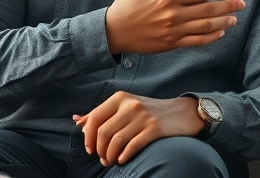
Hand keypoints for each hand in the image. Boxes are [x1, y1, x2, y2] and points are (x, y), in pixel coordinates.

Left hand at [73, 91, 201, 165]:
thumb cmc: (149, 111)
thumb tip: (78, 121)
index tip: (90, 149)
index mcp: (120, 98)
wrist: (181, 112)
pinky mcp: (155, 128)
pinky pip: (132, 146)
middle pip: (104, 132)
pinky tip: (123, 159)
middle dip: (100, 150)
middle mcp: (131, 105)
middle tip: (102, 158)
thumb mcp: (125, 106)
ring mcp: (143, 116)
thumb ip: (102, 113)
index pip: (95, 118)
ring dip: (110, 156)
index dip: (88, 137)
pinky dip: (124, 156)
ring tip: (111, 161)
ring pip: (116, 141)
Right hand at [105, 0, 245, 54]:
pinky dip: (210, 38)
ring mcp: (173, 31)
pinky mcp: (171, 44)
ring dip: (222, 22)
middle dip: (227, 6)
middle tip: (242, 3)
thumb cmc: (125, 4)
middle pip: (207, 10)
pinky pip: (196, 42)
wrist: (112, 32)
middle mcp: (173, 15)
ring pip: (205, 27)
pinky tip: (220, 32)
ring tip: (234, 18)